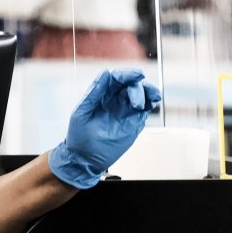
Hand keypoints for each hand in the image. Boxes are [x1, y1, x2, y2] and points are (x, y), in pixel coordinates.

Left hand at [47, 69, 161, 188]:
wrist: (84, 159)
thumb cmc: (78, 136)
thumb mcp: (82, 112)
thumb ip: (95, 92)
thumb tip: (106, 73)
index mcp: (102, 95)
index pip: (117, 79)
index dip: (127, 74)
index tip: (137, 75)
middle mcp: (115, 100)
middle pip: (131, 85)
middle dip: (138, 88)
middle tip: (137, 101)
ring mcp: (125, 111)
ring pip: (141, 95)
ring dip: (148, 92)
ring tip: (152, 98)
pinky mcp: (134, 123)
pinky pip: (145, 110)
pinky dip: (150, 103)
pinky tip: (152, 103)